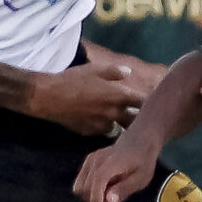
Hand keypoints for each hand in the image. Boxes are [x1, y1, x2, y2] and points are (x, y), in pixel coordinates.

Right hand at [28, 60, 145, 136]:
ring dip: (121, 126)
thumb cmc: (72, 79)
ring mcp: (102, 124)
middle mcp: (114, 112)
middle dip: (139, 120)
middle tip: (140, 117)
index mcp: (118, 95)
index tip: (152, 102)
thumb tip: (128, 72)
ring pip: (119, 129)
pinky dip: (104, 128)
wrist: (49, 97)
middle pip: (135, 121)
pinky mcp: (89, 132)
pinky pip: (103, 132)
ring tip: (121, 122)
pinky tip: (100, 123)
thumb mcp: (94, 69)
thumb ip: (114, 71)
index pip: (143, 102)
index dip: (149, 102)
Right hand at [74, 136, 161, 201]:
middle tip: (113, 200)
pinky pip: (80, 183)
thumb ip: (124, 190)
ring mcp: (91, 160)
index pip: (99, 178)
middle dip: (96, 199)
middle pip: (85, 187)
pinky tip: (104, 187)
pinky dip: (90, 190)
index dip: (95, 194)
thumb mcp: (141, 178)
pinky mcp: (87, 163)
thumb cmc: (142, 162)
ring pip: (80, 187)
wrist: (137, 142)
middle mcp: (98, 159)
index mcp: (114, 161)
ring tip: (109, 193)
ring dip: (91, 196)